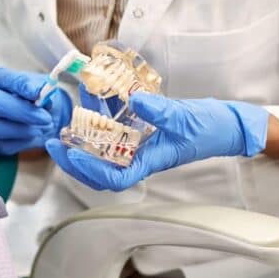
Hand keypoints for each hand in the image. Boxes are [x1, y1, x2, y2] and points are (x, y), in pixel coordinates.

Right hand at [0, 67, 72, 155]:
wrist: (42, 119)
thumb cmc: (40, 98)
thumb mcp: (44, 87)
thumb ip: (43, 87)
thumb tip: (39, 93)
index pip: (7, 79)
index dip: (22, 86)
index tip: (38, 93)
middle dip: (22, 111)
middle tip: (46, 118)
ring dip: (26, 130)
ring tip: (45, 125)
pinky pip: (5, 146)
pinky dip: (25, 142)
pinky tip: (35, 133)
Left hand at [46, 94, 269, 190]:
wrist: (226, 125)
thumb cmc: (209, 127)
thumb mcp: (183, 116)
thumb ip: (158, 109)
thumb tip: (132, 99)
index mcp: (150, 161)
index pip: (115, 178)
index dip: (90, 170)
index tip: (71, 153)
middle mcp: (141, 159)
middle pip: (101, 173)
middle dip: (73, 161)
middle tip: (52, 143)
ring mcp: (140, 149)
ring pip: (103, 158)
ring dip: (81, 147)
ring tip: (61, 132)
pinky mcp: (141, 137)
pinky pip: (113, 141)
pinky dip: (97, 131)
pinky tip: (86, 116)